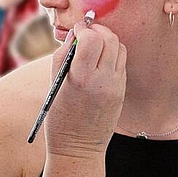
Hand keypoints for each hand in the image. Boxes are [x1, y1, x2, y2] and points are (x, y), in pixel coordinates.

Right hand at [44, 22, 126, 157]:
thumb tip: (75, 34)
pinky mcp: (122, 90)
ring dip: (106, 40)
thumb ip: (64, 54)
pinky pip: (121, 62)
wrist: (78, 147)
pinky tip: (99, 60)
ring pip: (119, 47)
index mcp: (81, 78)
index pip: (91, 39)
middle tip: (86, 33)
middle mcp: (103, 80)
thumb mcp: (54, 82)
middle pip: (109, 39)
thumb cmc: (59, 115)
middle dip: (97, 30)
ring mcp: (116, 86)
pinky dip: (111, 54)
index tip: (76, 30)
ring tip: (93, 46)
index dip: (83, 29)